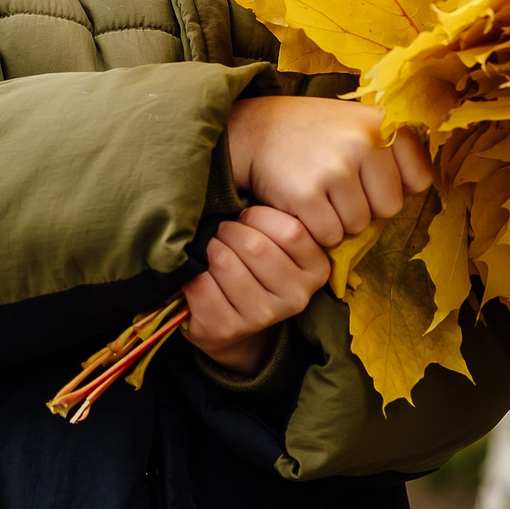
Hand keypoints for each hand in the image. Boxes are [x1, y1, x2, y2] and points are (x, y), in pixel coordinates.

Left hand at [181, 207, 328, 373]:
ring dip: (210, 249)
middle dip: (229, 230)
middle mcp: (297, 296)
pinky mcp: (229, 329)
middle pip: (256, 246)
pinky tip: (198, 272)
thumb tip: (252, 180)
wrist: (232, 319)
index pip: (292, 231)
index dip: (259, 216)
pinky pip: (202, 286)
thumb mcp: (275, 238)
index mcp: (316, 268)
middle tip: (222, 231)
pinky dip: (193, 272)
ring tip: (210, 249)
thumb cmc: (253, 261)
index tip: (246, 217)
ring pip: (226, 263)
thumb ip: (275, 217)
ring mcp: (264, 316)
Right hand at [226, 95, 431, 247]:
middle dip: (365, 205)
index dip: (395, 184)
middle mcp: (363, 141)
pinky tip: (302, 203)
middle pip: (389, 208)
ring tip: (318, 191)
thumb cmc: (314, 133)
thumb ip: (391, 148)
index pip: (419, 179)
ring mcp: (335, 168)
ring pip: (358, 225)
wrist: (254, 130)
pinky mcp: (306, 194)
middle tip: (338, 186)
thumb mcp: (357, 122)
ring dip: (338, 219)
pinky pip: (329, 235)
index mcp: (382, 121)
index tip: (371, 175)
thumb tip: (420, 189)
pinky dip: (316, 229)